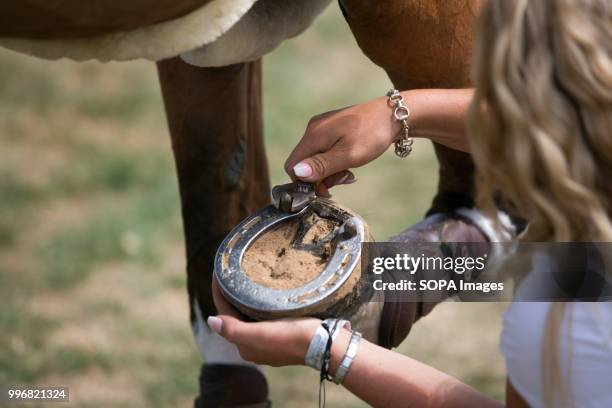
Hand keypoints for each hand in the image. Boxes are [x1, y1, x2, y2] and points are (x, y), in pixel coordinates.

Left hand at [210, 278, 320, 365]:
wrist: (324, 345)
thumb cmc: (292, 336)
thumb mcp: (261, 333)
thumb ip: (234, 329)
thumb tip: (210, 321)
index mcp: (244, 345)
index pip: (224, 314)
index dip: (219, 293)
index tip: (219, 272)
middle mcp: (253, 346)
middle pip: (235, 316)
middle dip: (230, 296)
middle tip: (232, 273)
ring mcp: (267, 343)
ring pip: (248, 317)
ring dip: (243, 301)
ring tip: (244, 280)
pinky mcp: (281, 337)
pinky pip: (262, 319)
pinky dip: (257, 307)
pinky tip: (263, 297)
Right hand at [284, 96, 398, 195]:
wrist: (394, 115)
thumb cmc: (372, 135)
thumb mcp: (349, 155)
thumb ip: (322, 165)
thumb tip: (297, 172)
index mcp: (314, 135)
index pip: (292, 166)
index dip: (305, 182)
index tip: (326, 189)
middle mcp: (313, 129)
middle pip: (304, 163)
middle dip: (320, 178)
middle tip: (344, 180)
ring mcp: (322, 127)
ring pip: (315, 158)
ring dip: (330, 171)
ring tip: (349, 172)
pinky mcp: (331, 128)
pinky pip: (324, 150)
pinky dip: (334, 161)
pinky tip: (349, 162)